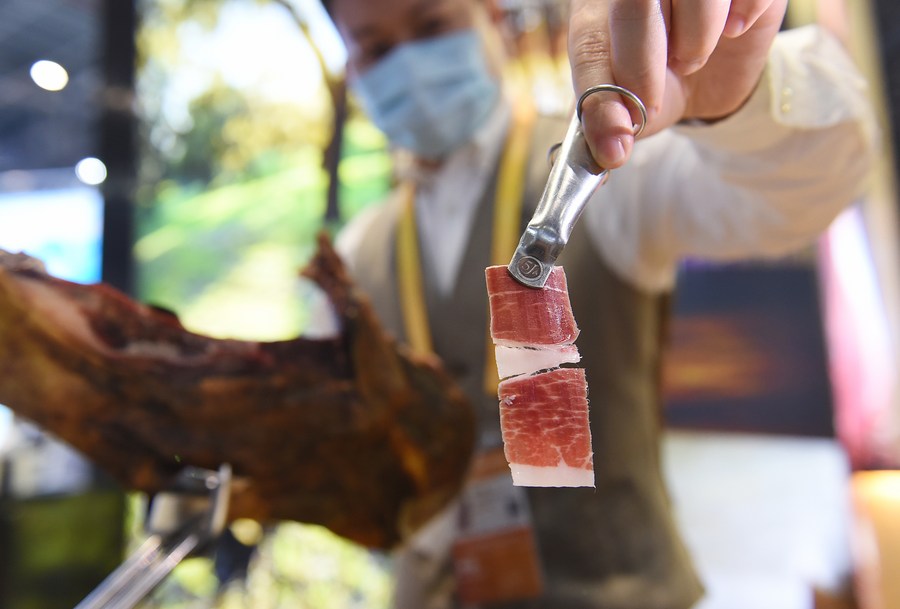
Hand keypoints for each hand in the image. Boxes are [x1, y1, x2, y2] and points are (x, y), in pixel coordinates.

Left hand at [568, 0, 788, 168]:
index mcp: (597, 8)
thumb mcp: (629, 108)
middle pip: (634, 3)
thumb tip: (612, 151)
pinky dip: (742, 17)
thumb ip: (608, 123)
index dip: (604, 91)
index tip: (622, 133)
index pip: (589, 42)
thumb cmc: (657, 83)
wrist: (708, 76)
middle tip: (652, 98)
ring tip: (691, 59)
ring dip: (696, 41)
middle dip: (643, 63)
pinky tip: (733, 30)